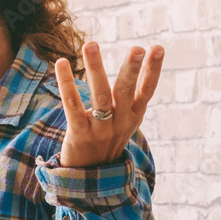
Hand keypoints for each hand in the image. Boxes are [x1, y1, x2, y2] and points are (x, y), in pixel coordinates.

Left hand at [55, 41, 164, 167]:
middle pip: (127, 92)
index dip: (153, 70)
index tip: (158, 48)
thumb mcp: (126, 119)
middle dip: (132, 70)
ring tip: (91, 44)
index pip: (147, 90)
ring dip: (96, 68)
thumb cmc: (108, 138)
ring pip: (100, 95)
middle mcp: (120, 121)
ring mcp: (100, 128)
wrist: (92, 175)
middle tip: (137, 49)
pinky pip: (72, 105)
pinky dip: (66, 83)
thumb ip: (131, 95)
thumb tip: (138, 63)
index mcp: (134, 115)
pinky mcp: (80, 132)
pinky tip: (61, 63)